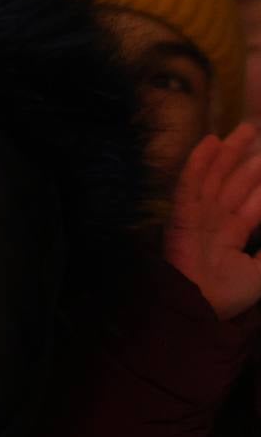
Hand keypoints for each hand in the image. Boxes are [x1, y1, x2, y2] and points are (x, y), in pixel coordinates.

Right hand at [167, 124, 260, 320]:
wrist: (199, 306)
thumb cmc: (229, 293)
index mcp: (233, 234)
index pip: (252, 202)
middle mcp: (216, 220)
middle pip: (234, 183)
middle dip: (245, 159)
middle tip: (255, 132)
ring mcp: (198, 215)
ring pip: (215, 177)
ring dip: (227, 153)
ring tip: (243, 130)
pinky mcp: (183, 214)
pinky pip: (191, 184)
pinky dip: (199, 163)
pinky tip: (209, 142)